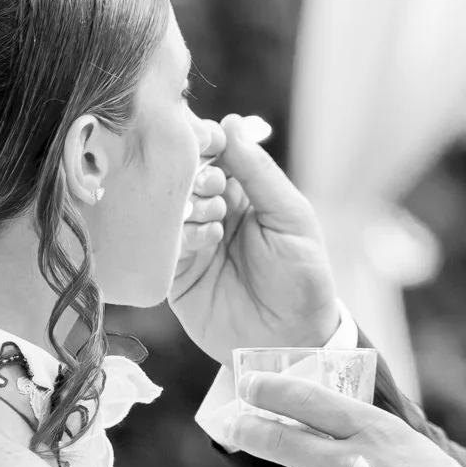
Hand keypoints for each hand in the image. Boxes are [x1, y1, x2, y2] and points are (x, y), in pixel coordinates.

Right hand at [170, 113, 343, 361]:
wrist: (293, 343)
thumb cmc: (303, 278)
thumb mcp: (291, 218)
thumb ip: (260, 173)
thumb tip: (231, 123)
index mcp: (244, 190)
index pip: (213, 150)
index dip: (205, 141)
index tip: (208, 141)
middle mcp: (212, 209)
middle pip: (183, 173)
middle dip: (194, 172)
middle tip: (214, 186)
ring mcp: (191, 240)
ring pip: (168, 206)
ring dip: (187, 203)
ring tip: (214, 217)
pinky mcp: (175, 271)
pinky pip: (162, 243)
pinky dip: (179, 234)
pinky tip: (205, 239)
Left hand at [228, 375, 465, 466]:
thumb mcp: (412, 449)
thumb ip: (370, 437)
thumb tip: (331, 421)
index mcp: (375, 428)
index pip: (310, 399)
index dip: (272, 390)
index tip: (249, 384)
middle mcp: (357, 457)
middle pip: (283, 439)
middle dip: (250, 432)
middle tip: (234, 427)